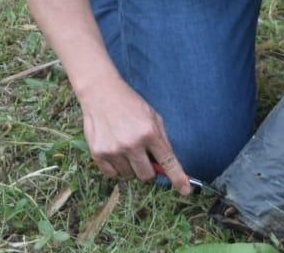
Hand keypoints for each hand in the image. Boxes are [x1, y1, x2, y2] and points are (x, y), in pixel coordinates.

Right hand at [79, 78, 191, 194]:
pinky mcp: (98, 153)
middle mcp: (132, 144)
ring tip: (125, 148)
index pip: (168, 162)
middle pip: (147, 176)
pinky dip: (116, 167)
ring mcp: (114, 150)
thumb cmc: (130, 104)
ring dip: (130, 167)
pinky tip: (114, 150)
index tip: (185, 190)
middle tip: (143, 156)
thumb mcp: (153, 116)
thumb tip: (168, 165)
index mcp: (149, 133)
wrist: (100, 93)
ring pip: (129, 176)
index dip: (178, 178)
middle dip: (148, 169)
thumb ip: (162, 140)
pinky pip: (112, 174)